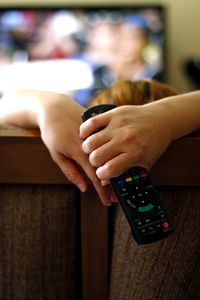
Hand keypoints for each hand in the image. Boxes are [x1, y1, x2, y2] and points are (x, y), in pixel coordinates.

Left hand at [0, 90, 114, 205]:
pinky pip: (108, 144)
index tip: (107, 202)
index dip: (102, 191)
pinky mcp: (99, 129)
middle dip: (111, 185)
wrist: (55, 107)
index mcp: (80, 152)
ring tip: (118, 184)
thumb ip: (71, 171)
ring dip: (113, 171)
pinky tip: (115, 163)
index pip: (95, 176)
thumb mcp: (57, 154)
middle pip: (105, 168)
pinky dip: (111, 155)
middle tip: (116, 198)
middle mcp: (91, 145)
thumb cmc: (52, 131)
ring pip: (109, 157)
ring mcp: (97, 136)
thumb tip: (84, 187)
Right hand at [80, 104, 172, 180]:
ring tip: (92, 150)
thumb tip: (104, 185)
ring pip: (91, 142)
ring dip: (88, 149)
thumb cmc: (152, 145)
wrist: (161, 120)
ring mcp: (119, 125)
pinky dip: (85, 131)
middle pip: (97, 157)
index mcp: (135, 153)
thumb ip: (124, 173)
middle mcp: (126, 139)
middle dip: (94, 163)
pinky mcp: (114, 113)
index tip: (101, 174)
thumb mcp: (144, 163)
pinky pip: (92, 123)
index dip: (101, 175)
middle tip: (97, 161)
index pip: (109, 170)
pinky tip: (86, 136)